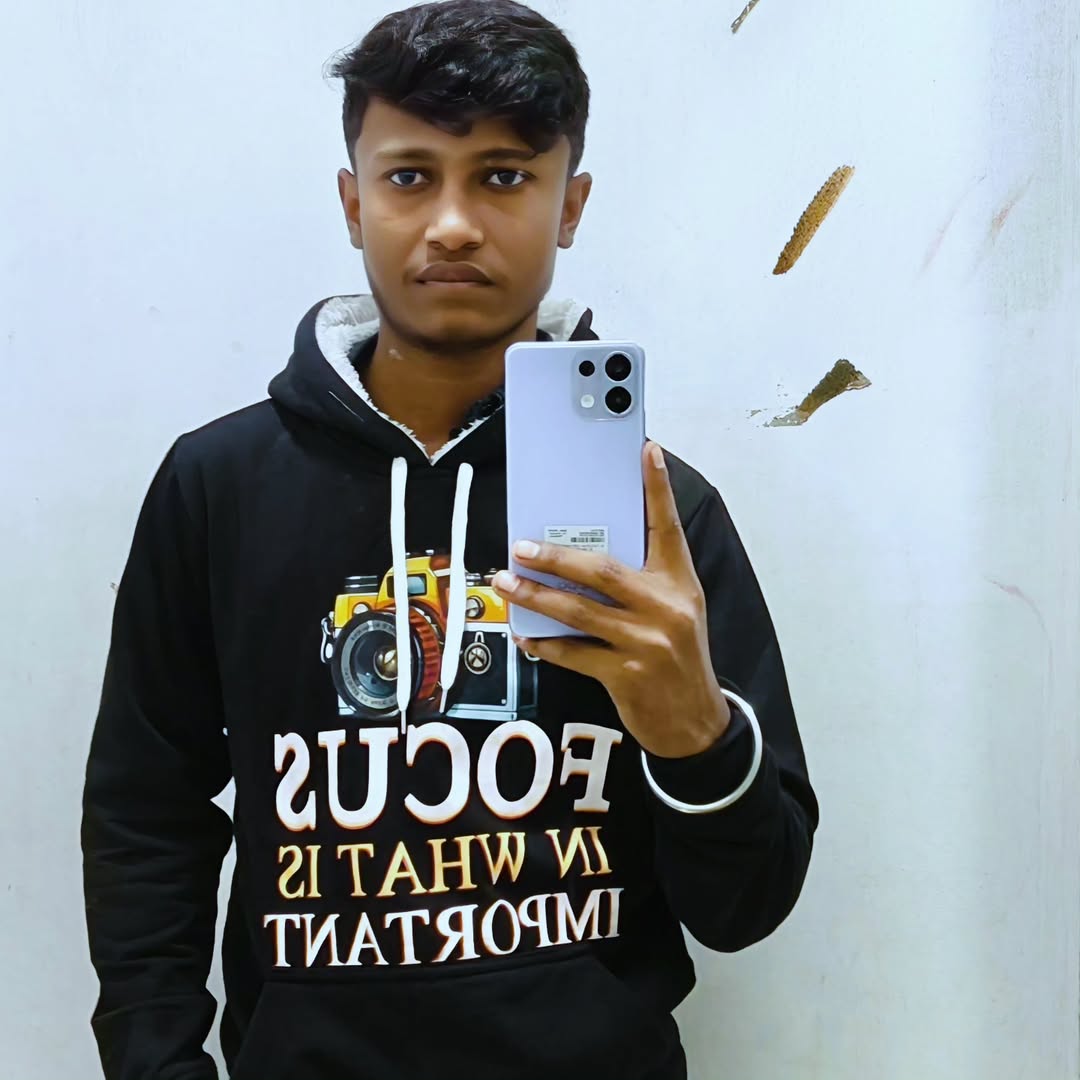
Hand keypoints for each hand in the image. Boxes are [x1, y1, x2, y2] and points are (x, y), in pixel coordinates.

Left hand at [492, 441, 730, 758]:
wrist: (697, 723)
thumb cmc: (679, 658)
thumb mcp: (676, 610)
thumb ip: (642, 581)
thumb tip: (585, 553)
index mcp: (680, 583)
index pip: (667, 526)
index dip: (657, 487)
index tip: (646, 451)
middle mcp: (666, 608)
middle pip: (602, 570)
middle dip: (555, 556)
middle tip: (521, 546)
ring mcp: (646, 643)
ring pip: (578, 611)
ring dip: (535, 596)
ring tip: (506, 582)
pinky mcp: (627, 675)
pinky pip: (573, 653)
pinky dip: (544, 644)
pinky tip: (524, 635)